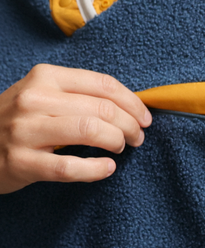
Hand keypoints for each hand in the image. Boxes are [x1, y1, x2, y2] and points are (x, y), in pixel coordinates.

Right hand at [0, 64, 151, 193]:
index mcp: (46, 78)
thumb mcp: (42, 94)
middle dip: (130, 125)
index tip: (144, 117)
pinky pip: (69, 167)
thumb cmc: (17, 119)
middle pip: (102, 108)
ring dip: (116, 141)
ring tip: (120, 148)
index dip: (132, 102)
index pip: (103, 84)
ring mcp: (25, 130)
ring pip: (89, 131)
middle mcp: (35, 99)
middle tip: (137, 137)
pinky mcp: (21, 162)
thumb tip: (128, 105)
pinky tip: (107, 168)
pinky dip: (95, 169)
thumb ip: (78, 94)